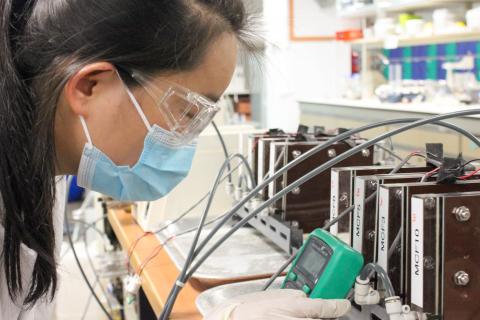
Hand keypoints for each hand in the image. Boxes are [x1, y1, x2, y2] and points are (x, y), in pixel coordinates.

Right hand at [204, 289, 350, 319]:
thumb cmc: (250, 309)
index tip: (344, 305)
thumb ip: (295, 295)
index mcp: (297, 307)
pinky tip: (295, 319)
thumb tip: (307, 297)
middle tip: (326, 311)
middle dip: (328, 315)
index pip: (329, 306)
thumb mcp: (275, 294)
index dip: (340, 305)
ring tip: (307, 314)